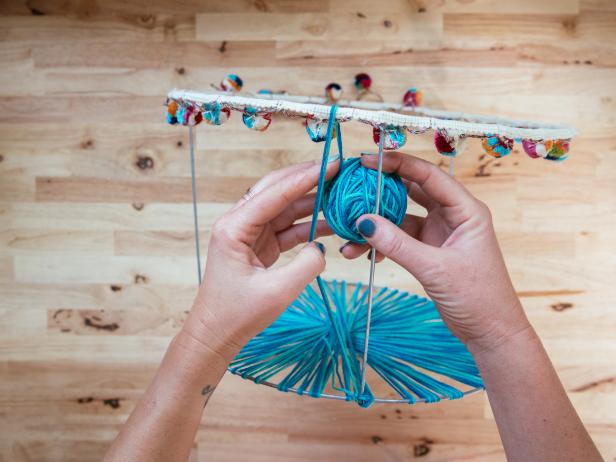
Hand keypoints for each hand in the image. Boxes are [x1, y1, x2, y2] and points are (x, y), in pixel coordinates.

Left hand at [182, 160, 337, 360]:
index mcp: (234, 228)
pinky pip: (287, 227)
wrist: (215, 334)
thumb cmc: (237, 315)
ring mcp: (249, 233)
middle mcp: (239, 223)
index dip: (305, 178)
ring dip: (312, 202)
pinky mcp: (259, 245)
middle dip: (307, 178)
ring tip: (341, 194)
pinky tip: (332, 223)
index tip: (332, 164)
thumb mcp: (278, 292)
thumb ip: (307, 265)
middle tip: (337, 168)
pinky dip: (309, 225)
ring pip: (284, 208)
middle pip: (277, 190)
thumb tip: (322, 246)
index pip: (274, 194)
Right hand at [341, 152, 529, 353]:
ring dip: (377, 225)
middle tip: (352, 188)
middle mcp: (452, 215)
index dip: (398, 164)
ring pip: (401, 218)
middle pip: (411, 191)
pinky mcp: (429, 250)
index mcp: (466, 210)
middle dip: (381, 191)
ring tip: (350, 235)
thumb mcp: (435, 268)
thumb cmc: (478, 298)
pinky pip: (399, 239)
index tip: (367, 161)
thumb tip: (363, 222)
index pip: (428, 175)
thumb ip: (398, 244)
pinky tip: (363, 253)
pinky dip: (382, 244)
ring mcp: (439, 232)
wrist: (490, 332)